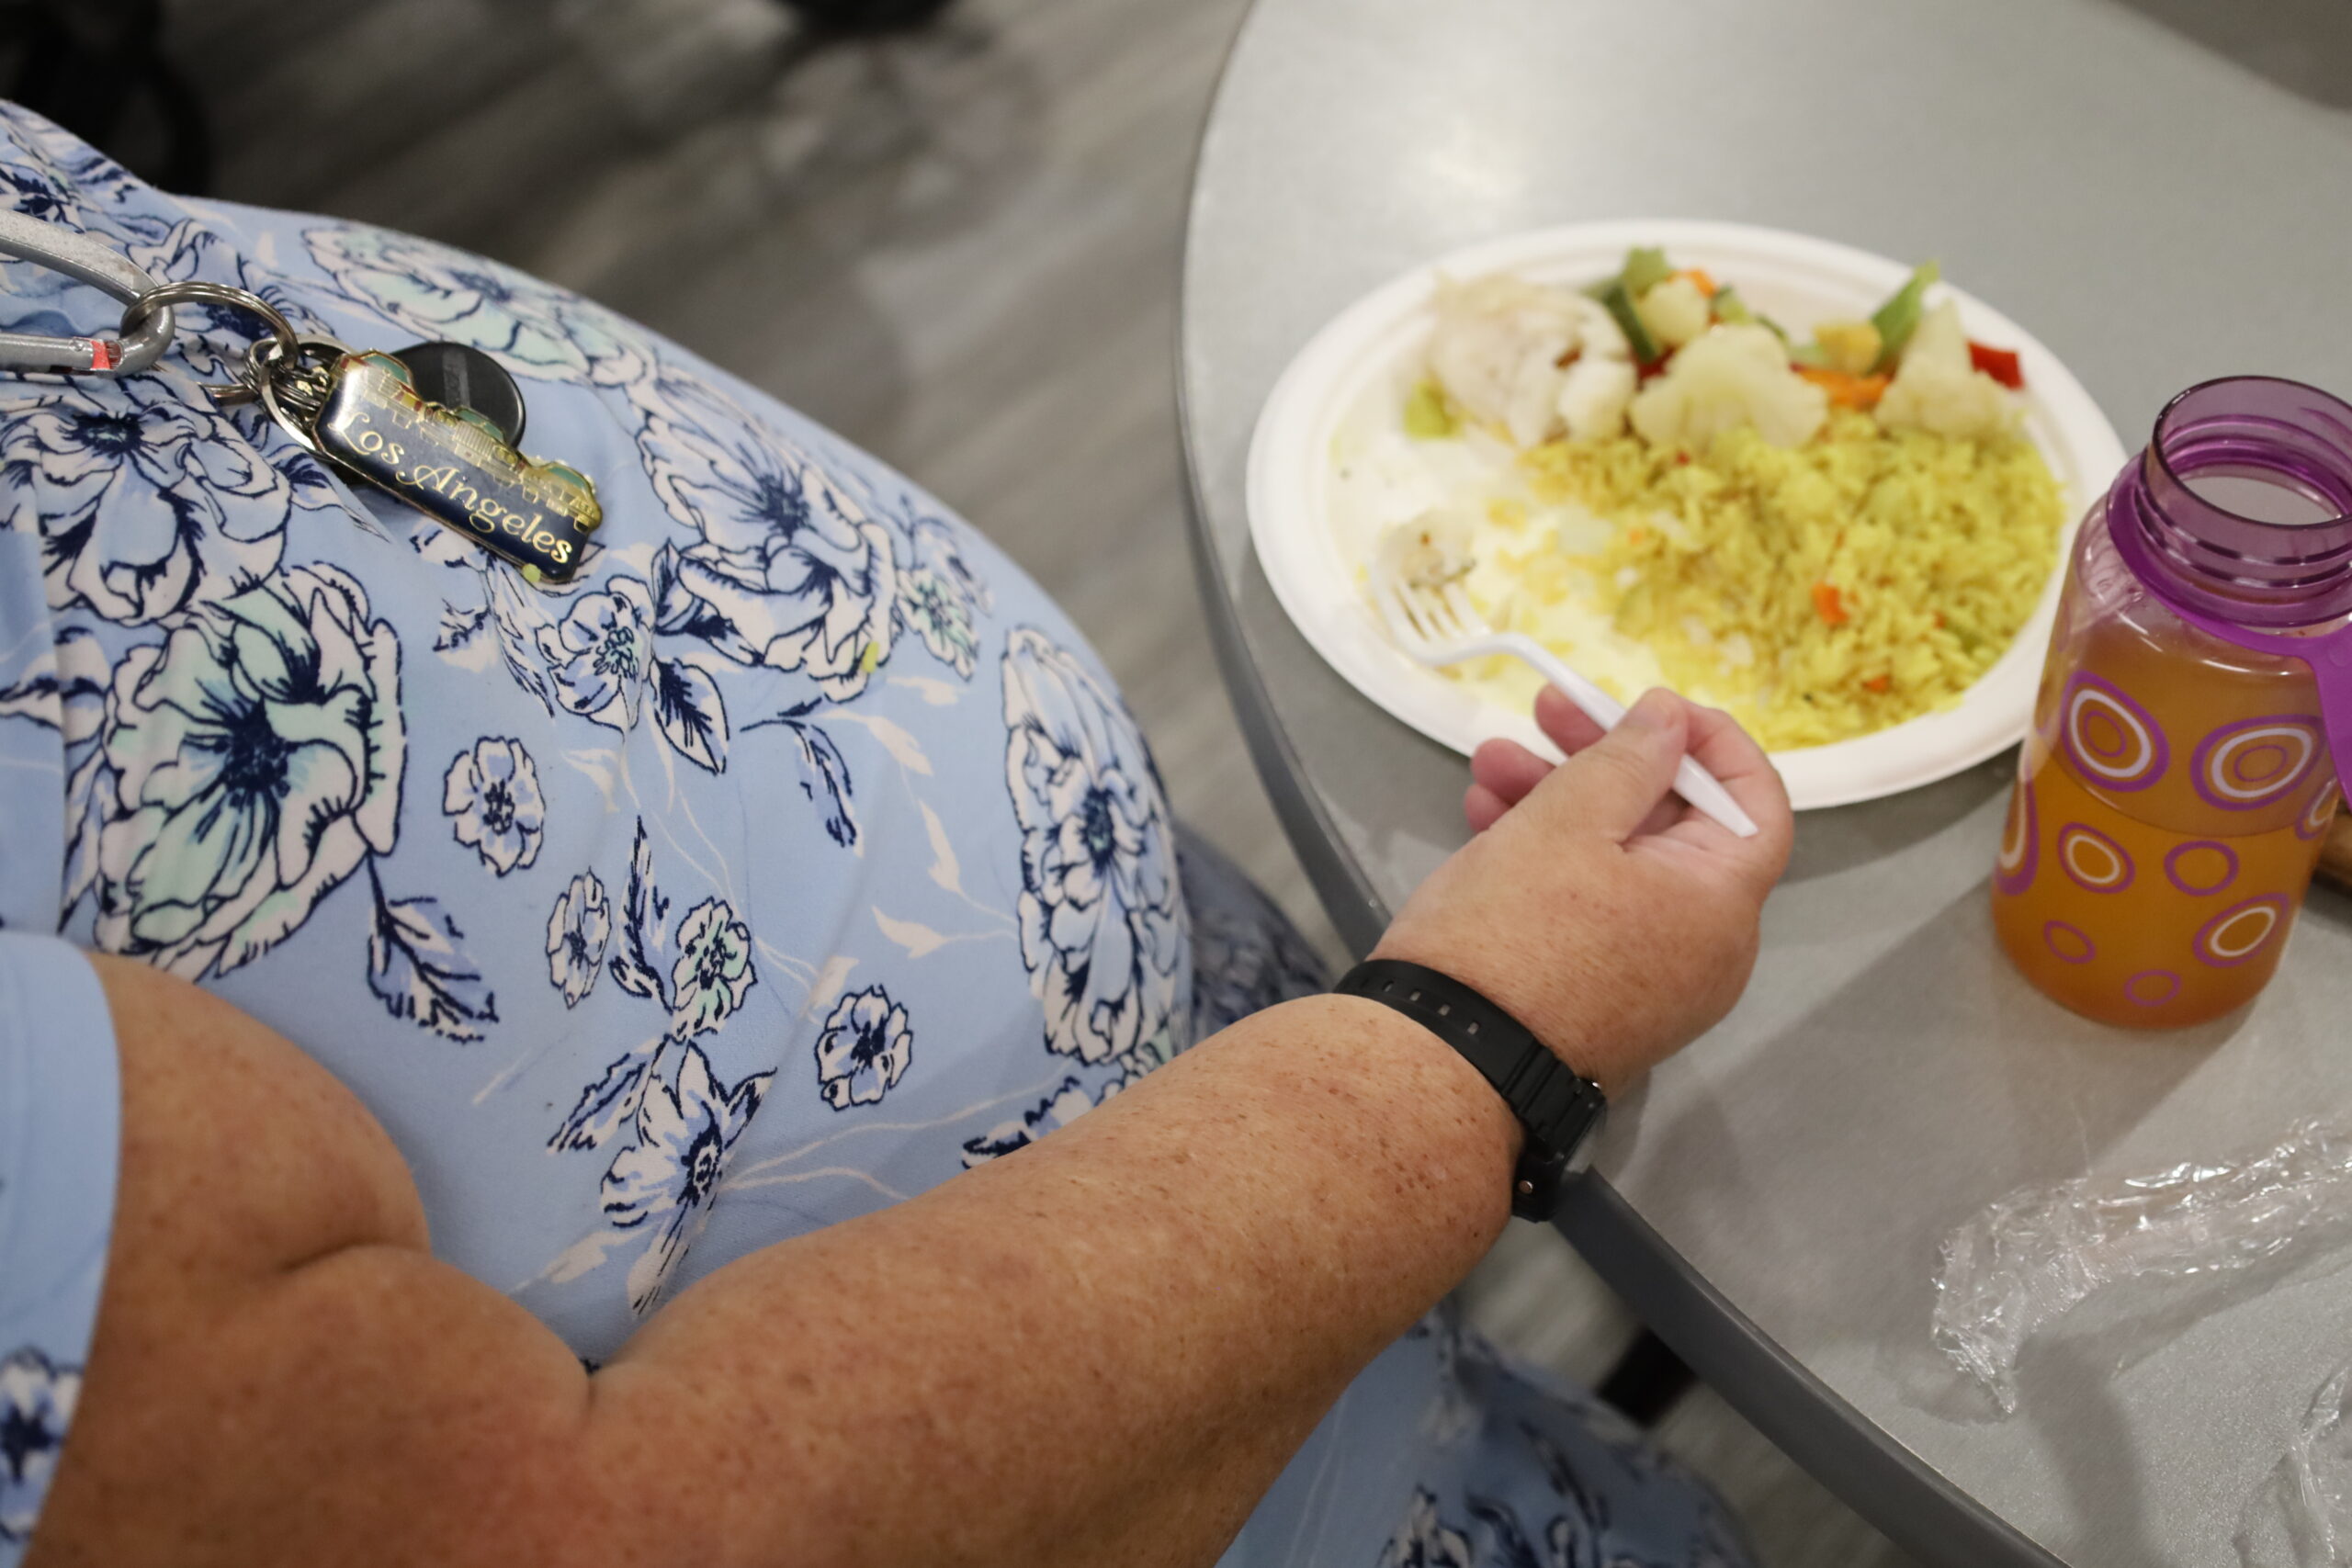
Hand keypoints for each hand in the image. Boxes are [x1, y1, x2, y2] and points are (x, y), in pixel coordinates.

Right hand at [1372, 685, 1793, 1093]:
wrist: (1440, 1065)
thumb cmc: (1512, 934)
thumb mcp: (1566, 822)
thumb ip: (1628, 759)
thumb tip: (1671, 720)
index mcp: (1720, 906)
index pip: (1755, 803)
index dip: (1709, 741)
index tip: (1646, 703)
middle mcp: (1703, 951)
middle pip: (1674, 827)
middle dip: (1605, 760)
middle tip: (1545, 712)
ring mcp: (1650, 981)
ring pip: (1620, 864)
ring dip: (1560, 801)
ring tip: (1489, 764)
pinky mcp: (1596, 998)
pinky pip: (1593, 910)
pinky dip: (1550, 860)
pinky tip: (1485, 819)